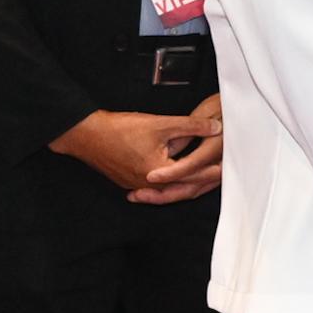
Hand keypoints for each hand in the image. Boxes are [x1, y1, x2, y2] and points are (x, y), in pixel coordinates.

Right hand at [54, 105, 222, 204]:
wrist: (85, 134)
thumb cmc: (119, 129)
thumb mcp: (161, 123)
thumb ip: (191, 126)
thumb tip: (216, 127)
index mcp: (159, 173)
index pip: (194, 175)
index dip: (212, 169)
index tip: (227, 164)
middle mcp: (148, 185)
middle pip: (183, 187)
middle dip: (202, 180)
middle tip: (220, 173)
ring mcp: (136, 185)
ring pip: (168, 188)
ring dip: (185, 182)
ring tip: (201, 174)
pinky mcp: (128, 181)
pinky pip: (154, 185)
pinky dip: (168, 181)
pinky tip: (175, 176)